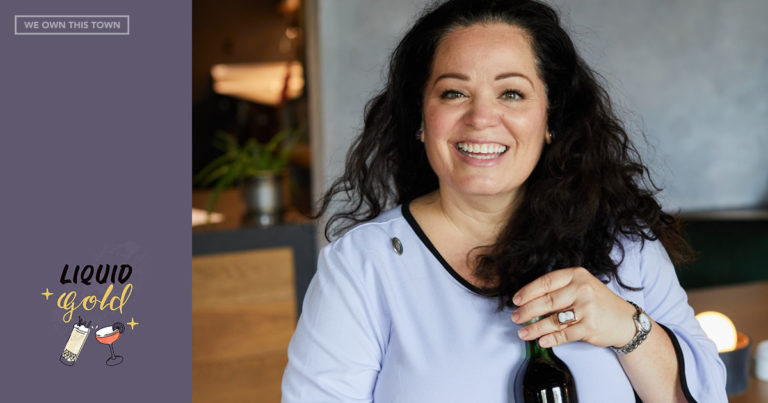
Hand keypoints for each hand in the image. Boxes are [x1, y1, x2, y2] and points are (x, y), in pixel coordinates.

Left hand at [511, 267, 636, 348]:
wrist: (625, 320)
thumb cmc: (598, 302)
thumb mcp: (582, 286)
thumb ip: (560, 289)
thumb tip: (528, 301)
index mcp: (577, 275)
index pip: (546, 282)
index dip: (528, 292)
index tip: (516, 300)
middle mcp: (582, 289)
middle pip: (546, 301)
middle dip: (527, 311)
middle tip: (515, 318)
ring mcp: (587, 308)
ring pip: (553, 320)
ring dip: (534, 328)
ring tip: (522, 333)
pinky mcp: (589, 327)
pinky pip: (564, 334)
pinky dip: (550, 339)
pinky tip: (541, 341)